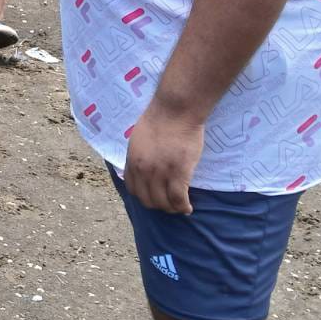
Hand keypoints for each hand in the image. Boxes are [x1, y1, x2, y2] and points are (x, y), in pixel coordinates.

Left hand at [123, 98, 205, 214]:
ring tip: (179, 207)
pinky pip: (179, 199)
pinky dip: (183, 207)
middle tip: (169, 204)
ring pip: (164, 203)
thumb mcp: (139, 139)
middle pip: (148, 200)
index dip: (144, 197)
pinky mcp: (178, 173)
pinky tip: (188, 208)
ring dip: (172, 208)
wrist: (175, 111)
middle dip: (159, 205)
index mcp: (132, 161)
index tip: (154, 197)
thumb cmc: (160, 119)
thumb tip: (143, 167)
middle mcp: (143, 170)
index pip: (133, 189)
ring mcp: (160, 173)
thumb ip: (139, 156)